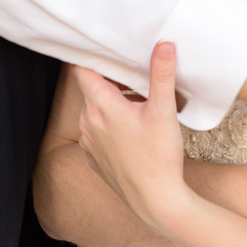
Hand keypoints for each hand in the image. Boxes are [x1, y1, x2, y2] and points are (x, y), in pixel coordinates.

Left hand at [71, 43, 191, 233]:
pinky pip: (96, 132)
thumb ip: (162, 74)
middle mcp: (87, 121)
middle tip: (135, 77)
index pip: (83, 70)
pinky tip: (132, 131)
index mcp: (100, 105)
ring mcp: (88, 142)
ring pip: (94, 111)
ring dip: (112, 104)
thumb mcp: (164, 111)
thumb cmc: (159, 156)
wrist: (156, 201)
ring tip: (139, 105)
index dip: (93, 58)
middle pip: (92, 89)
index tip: (105, 50)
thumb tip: (163, 45)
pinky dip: (109, 125)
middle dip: (111, 81)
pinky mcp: (93, 158)